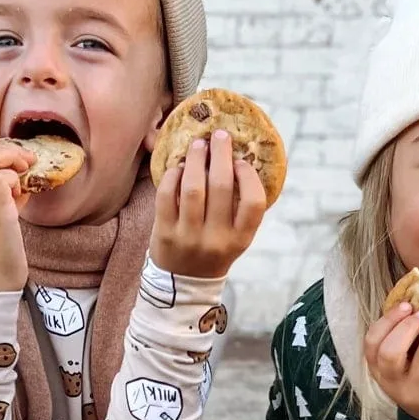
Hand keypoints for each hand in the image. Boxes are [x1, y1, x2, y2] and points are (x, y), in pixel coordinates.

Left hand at [150, 129, 267, 277]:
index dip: (248, 176)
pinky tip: (177, 167)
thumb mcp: (235, 237)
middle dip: (220, 153)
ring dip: (195, 159)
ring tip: (197, 145)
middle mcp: (217, 239)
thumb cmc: (214, 249)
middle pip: (221, 186)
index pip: (254, 202)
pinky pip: (167, 196)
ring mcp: (189, 237)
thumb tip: (237, 157)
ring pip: (192, 187)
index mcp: (241, 238)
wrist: (183, 283)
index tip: (240, 161)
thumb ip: (239, 207)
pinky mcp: (164, 233)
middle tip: (219, 135)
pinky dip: (173, 175)